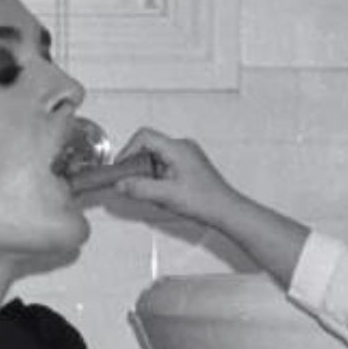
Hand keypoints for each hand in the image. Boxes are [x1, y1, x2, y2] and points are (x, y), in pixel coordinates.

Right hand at [70, 127, 242, 229]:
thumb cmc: (205, 202)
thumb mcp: (166, 196)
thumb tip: (120, 184)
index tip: (122, 168)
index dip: (128, 151)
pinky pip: (166, 165)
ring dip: (149, 174)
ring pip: (157, 158)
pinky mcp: (189, 166)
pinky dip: (159, 178)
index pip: (144, 137)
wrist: (227, 211)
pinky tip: (164, 194)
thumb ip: (140, 188)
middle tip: (134, 183)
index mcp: (178, 148)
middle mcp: (183, 147)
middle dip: (138, 166)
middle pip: (149, 147)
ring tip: (154, 193)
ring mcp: (187, 155)